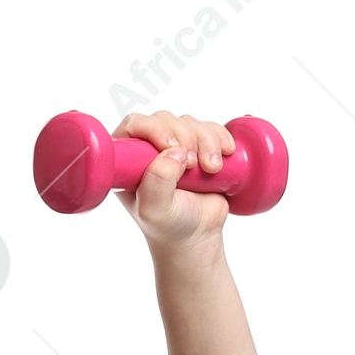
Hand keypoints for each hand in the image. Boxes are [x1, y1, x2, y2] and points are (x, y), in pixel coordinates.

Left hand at [111, 110, 234, 252]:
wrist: (196, 235)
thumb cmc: (168, 225)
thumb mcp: (155, 211)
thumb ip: (156, 185)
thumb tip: (172, 153)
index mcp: (128, 162)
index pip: (133, 126)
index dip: (154, 128)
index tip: (171, 147)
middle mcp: (148, 150)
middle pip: (165, 119)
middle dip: (185, 137)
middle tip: (191, 165)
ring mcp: (174, 147)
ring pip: (190, 122)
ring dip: (206, 141)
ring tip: (211, 169)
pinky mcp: (199, 147)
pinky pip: (211, 127)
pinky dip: (221, 137)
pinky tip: (226, 154)